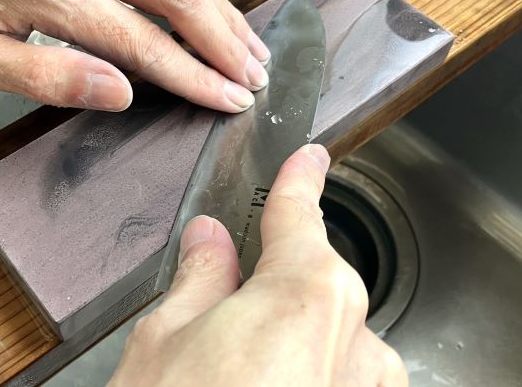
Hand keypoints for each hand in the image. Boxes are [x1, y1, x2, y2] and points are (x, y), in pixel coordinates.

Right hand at [110, 145, 407, 386]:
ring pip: (330, 331)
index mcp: (306, 293)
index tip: (309, 157)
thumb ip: (200, 277)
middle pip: (315, 277)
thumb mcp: (165, 341)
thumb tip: (209, 240)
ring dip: (292, 334)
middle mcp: (356, 336)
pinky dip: (309, 372)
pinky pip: (342, 374)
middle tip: (217, 304)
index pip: (302, 211)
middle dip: (273, 278)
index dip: (301, 177)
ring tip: (232, 372)